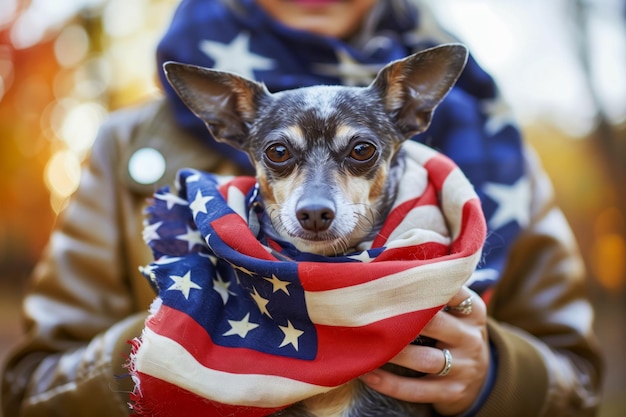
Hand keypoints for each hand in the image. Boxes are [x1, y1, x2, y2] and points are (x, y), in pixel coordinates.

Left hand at [359, 286, 489, 415]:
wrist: (479, 377)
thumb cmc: (453, 331)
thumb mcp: (457, 310)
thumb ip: (435, 290)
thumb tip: (391, 266)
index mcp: (472, 310)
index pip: (449, 291)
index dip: (419, 284)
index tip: (389, 279)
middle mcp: (471, 337)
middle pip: (434, 324)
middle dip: (401, 318)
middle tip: (368, 310)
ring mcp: (464, 367)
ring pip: (424, 359)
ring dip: (393, 352)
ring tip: (366, 344)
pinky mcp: (452, 392)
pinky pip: (417, 390)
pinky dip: (390, 383)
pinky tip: (368, 373)